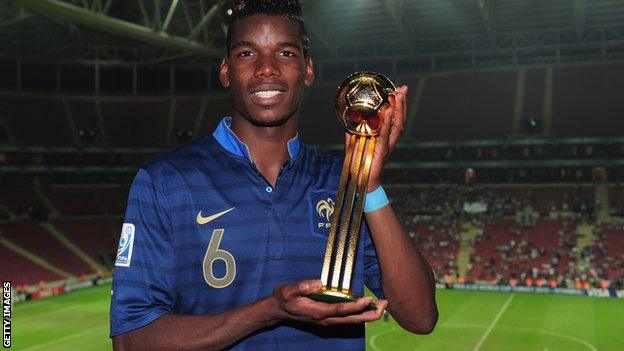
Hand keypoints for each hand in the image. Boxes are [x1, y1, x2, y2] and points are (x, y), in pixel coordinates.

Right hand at [271, 279, 387, 325]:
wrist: (278, 310)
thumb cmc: (284, 298)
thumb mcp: (289, 290)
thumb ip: (303, 286)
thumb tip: (320, 283)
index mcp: (318, 312)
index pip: (341, 310)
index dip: (356, 306)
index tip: (368, 299)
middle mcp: (326, 319)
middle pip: (353, 320)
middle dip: (370, 314)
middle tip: (384, 303)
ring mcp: (328, 321)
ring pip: (353, 321)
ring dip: (368, 314)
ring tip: (381, 304)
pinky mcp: (329, 319)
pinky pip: (349, 319)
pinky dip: (361, 314)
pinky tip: (368, 306)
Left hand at [344, 85, 407, 191]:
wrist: (362, 180)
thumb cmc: (360, 162)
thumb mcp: (354, 141)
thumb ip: (352, 129)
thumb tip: (348, 116)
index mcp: (385, 136)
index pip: (394, 117)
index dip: (397, 104)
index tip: (398, 90)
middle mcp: (390, 139)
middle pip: (400, 118)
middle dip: (402, 103)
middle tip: (403, 89)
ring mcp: (388, 145)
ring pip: (397, 125)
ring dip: (398, 109)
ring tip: (398, 96)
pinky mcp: (383, 150)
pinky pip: (386, 134)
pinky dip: (387, 122)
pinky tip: (388, 112)